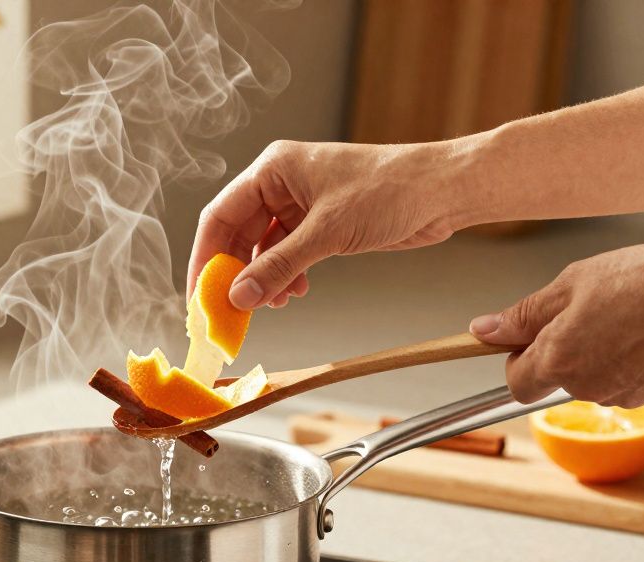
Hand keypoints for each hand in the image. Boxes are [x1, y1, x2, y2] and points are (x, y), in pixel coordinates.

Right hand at [189, 139, 471, 308]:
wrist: (444, 190)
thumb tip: (239, 296)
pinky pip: (288, 254)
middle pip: (238, 235)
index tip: (199, 295)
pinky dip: (287, 276)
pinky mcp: (321, 224)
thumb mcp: (327, 232)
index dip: (205, 258)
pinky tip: (295, 292)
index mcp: (273, 169)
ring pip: (263, 249)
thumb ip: (278, 266)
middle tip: (231, 311)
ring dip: (264, 279)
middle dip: (236, 274)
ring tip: (273, 303)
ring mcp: (301, 204)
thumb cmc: (391, 189)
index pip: (220, 216)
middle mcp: (281, 184)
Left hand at [470, 243, 643, 406]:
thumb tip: (484, 330)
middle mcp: (586, 386)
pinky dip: (628, 359)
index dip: (517, 358)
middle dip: (561, 349)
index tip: (529, 336)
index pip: (515, 382)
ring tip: (624, 314)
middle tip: (587, 311)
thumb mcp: (574, 282)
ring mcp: (621, 394)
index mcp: (559, 358)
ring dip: (596, 352)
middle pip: (554, 378)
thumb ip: (525, 313)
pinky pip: (624, 379)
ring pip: (590, 378)